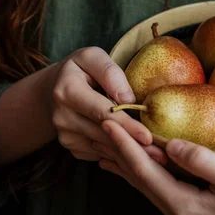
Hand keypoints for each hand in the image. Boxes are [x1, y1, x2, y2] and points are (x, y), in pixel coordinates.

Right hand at [50, 47, 161, 162]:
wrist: (53, 89)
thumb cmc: (80, 69)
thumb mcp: (92, 57)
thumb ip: (110, 72)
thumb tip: (128, 98)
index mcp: (67, 91)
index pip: (102, 112)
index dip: (126, 125)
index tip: (148, 136)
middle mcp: (62, 118)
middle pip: (105, 134)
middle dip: (134, 144)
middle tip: (161, 155)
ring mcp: (65, 136)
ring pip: (104, 148)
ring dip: (129, 153)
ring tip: (156, 158)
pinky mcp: (72, 147)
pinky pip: (100, 154)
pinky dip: (118, 154)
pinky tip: (136, 153)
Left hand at [94, 119, 214, 214]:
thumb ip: (203, 162)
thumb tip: (170, 145)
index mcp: (185, 208)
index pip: (145, 172)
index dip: (125, 145)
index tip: (108, 122)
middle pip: (140, 180)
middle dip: (119, 152)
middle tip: (101, 125)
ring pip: (148, 185)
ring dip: (129, 162)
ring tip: (108, 143)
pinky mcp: (195, 212)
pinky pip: (161, 187)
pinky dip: (146, 170)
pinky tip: (141, 162)